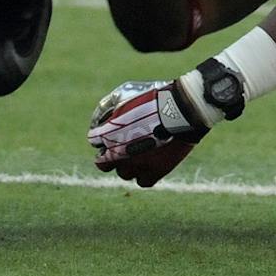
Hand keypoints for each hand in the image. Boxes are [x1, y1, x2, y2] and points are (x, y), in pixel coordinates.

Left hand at [89, 75, 210, 185]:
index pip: (94, 141)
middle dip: (112, 155)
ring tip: (139, 154)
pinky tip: (149, 164)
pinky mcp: (155, 173)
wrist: (181, 108)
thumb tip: (99, 121)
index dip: (101, 136)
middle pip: (105, 163)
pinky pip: (143, 181)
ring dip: (128, 165)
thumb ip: (108, 107)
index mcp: (108, 133)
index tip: (108, 134)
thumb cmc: (154, 97)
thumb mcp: (125, 94)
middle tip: (123, 147)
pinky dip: (144, 175)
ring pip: (124, 173)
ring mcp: (136, 165)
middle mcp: (117, 153)